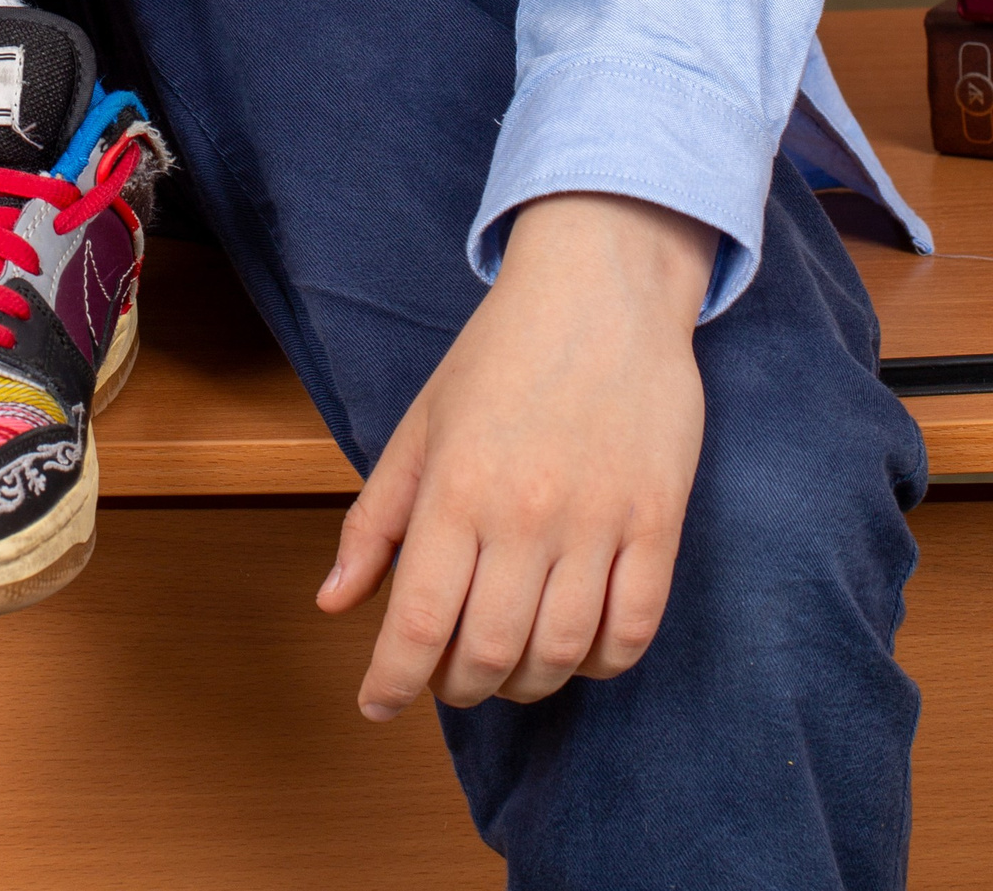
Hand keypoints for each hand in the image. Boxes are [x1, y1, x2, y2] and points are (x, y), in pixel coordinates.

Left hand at [318, 193, 714, 716]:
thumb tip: (334, 601)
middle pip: (488, 653)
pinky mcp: (657, 522)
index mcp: (456, 488)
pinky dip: (600, 662)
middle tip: (445, 677)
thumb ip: (376, 517)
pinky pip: (632, 631)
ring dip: (525, 683)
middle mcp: (525, 515)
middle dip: (457, 687)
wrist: (602, 287)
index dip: (393, 683)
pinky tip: (575, 648)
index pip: (419, 624)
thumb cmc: (501, 352)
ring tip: (507, 665)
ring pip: (560, 655)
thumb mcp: (421, 424)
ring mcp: (598, 522)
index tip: (377, 704)